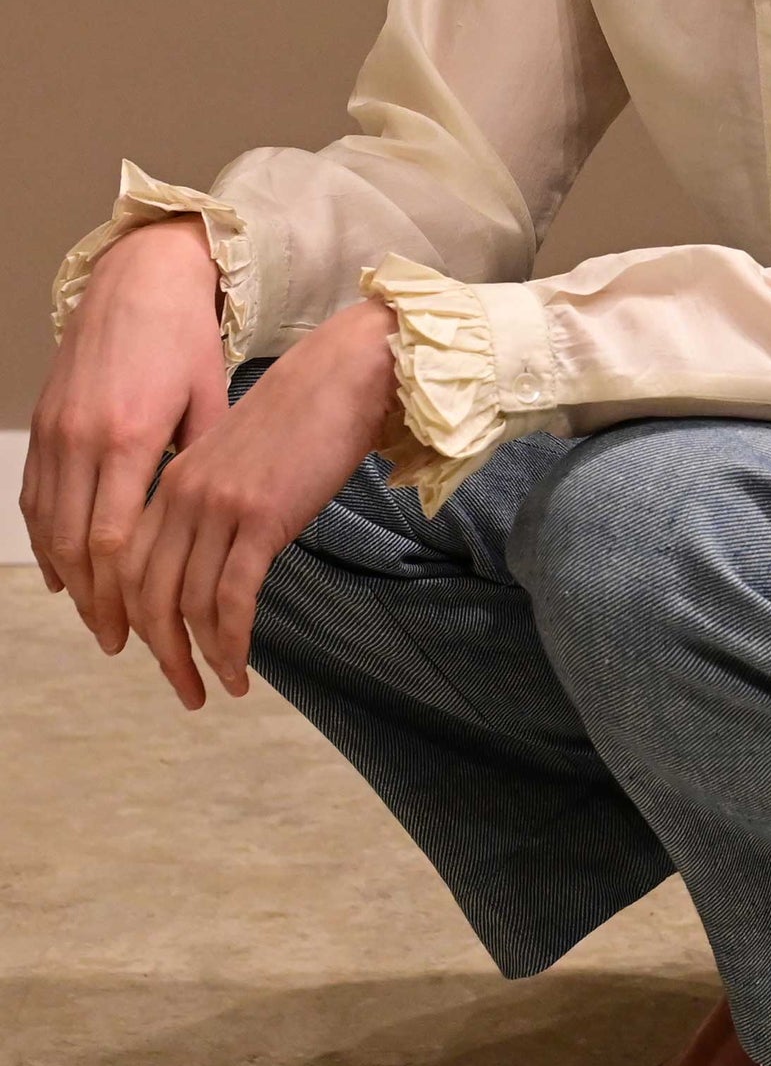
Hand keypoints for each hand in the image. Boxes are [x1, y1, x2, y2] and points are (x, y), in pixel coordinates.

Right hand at [22, 215, 226, 652]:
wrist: (138, 277)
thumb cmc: (185, 338)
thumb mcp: (209, 400)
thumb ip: (202, 462)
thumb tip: (209, 523)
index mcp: (133, 436)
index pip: (116, 537)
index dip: (125, 592)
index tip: (142, 633)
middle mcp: (85, 437)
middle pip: (78, 544)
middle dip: (97, 602)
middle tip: (120, 643)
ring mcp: (58, 430)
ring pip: (50, 525)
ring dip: (69, 579)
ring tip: (94, 617)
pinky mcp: (45, 421)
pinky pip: (35, 496)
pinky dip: (45, 539)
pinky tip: (61, 571)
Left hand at [115, 297, 405, 708]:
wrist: (345, 375)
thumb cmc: (304, 415)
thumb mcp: (238, 457)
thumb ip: (213, 501)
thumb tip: (212, 555)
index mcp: (173, 480)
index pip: (130, 564)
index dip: (136, 617)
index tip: (158, 652)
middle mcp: (183, 495)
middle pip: (148, 593)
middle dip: (163, 653)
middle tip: (184, 691)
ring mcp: (219, 506)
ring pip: (189, 603)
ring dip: (200, 657)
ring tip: (220, 686)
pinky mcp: (261, 518)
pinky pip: (232, 597)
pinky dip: (232, 641)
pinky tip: (242, 666)